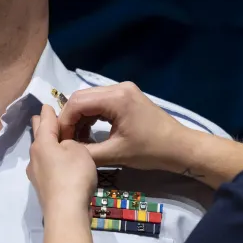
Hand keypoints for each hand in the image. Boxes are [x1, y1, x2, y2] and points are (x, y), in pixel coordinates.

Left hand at [28, 105, 97, 216]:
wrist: (66, 212)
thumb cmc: (74, 175)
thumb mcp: (79, 150)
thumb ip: (71, 143)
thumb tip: (64, 147)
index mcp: (42, 142)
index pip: (45, 120)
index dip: (48, 111)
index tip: (47, 105)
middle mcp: (34, 156)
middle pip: (38, 135)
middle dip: (42, 125)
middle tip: (44, 117)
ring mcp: (36, 173)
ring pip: (40, 152)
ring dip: (47, 144)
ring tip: (55, 140)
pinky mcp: (42, 187)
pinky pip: (45, 166)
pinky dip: (51, 160)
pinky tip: (57, 163)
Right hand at [57, 82, 192, 171]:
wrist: (180, 147)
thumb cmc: (151, 151)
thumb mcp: (116, 154)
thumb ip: (87, 152)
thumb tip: (65, 152)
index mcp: (116, 98)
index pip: (77, 103)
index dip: (65, 122)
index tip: (61, 141)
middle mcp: (118, 88)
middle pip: (81, 98)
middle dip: (70, 119)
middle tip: (66, 140)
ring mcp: (123, 90)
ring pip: (89, 100)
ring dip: (79, 118)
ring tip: (77, 139)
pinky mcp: (126, 97)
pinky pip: (100, 103)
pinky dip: (91, 117)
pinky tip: (89, 133)